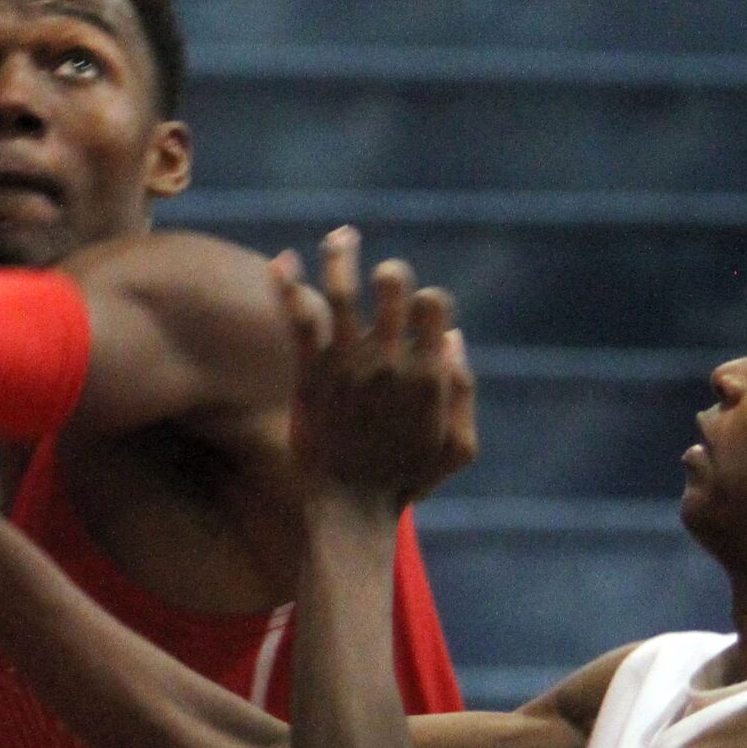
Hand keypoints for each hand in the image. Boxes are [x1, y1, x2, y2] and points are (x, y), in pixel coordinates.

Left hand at [276, 226, 476, 506]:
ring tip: (341, 236)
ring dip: (341, 255)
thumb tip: (454, 336)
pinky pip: (299, 320)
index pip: (433, 305)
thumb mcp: (457, 447)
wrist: (349, 510)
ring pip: (342, 290)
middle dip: (391, 274)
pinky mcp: (311, 376)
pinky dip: (289, 286)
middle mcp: (389, 360)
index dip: (426, 301)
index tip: (415, 314)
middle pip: (393, 286)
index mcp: (429, 372)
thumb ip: (463, 391)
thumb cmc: (405, 480)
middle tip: (383, 279)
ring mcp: (348, 365)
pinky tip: (283, 261)